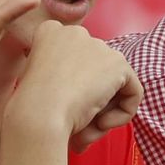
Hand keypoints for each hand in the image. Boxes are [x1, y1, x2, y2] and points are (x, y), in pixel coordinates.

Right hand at [7, 20, 142, 153]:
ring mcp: (98, 45)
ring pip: (112, 84)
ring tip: (86, 132)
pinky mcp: (118, 63)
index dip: (72, 89)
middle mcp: (74, 32)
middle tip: (77, 127)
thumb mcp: (39, 85)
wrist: (39, 114)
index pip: (74, 62)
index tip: (61, 108)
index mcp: (49, 33)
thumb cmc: (32, 109)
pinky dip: (122, 114)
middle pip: (94, 72)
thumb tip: (89, 101)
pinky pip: (132, 92)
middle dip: (90, 102)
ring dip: (103, 112)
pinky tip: (101, 124)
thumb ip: (61, 80)